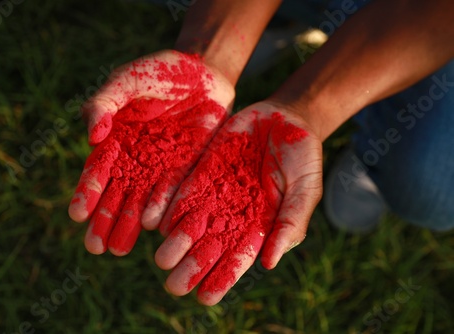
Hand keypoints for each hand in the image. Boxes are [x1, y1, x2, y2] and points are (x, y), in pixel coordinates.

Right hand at [68, 50, 233, 255]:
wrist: (202, 72)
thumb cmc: (158, 72)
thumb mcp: (126, 80)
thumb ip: (104, 103)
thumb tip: (91, 136)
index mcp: (115, 142)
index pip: (97, 172)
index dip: (87, 193)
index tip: (77, 214)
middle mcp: (135, 161)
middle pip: (116, 195)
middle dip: (105, 221)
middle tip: (96, 247)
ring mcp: (160, 167)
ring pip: (140, 201)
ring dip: (129, 225)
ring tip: (118, 249)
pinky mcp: (186, 169)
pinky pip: (173, 191)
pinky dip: (163, 208)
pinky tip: (154, 227)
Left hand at [154, 102, 322, 304]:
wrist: (284, 117)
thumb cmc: (303, 156)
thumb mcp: (306, 189)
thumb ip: (291, 223)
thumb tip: (270, 263)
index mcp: (258, 224)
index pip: (237, 259)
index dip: (222, 279)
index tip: (205, 298)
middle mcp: (232, 214)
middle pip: (208, 247)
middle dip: (191, 268)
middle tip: (173, 286)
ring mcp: (215, 193)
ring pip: (189, 224)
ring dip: (174, 243)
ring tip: (161, 259)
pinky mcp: (201, 171)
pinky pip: (181, 191)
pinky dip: (167, 207)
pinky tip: (153, 222)